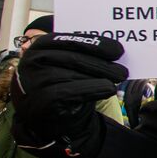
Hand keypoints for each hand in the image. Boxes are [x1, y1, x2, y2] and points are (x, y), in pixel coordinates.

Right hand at [11, 34, 126, 157]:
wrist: (45, 116)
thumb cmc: (60, 84)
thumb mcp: (67, 64)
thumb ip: (83, 54)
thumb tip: (115, 49)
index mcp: (40, 46)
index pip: (70, 41)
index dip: (96, 45)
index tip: (118, 50)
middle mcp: (33, 61)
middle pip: (74, 58)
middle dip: (102, 64)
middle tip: (123, 70)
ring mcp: (34, 80)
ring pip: (73, 75)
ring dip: (100, 76)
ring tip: (117, 78)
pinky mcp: (40, 99)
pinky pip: (71, 93)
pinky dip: (93, 89)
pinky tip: (108, 89)